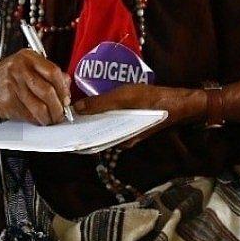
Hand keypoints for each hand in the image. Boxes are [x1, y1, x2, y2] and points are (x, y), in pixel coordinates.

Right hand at [0, 50, 71, 125]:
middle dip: (59, 106)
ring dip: (50, 117)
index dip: (63, 88)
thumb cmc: (2, 77)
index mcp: (26, 57)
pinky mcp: (9, 103)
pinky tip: (39, 118)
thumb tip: (66, 84)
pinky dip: (38, 120)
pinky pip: (30, 116)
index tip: (66, 97)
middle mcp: (19, 69)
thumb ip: (45, 72)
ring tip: (52, 118)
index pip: (53, 72)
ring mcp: (13, 87)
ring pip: (40, 107)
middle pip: (48, 91)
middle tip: (62, 111)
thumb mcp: (24, 66)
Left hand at [74, 84, 203, 144]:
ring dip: (90, 120)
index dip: (76, 136)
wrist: (178, 101)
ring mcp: (125, 132)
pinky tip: (91, 105)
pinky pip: (110, 121)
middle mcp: (121, 140)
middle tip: (64, 117)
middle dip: (81, 126)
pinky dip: (101, 115)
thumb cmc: (152, 100)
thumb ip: (100, 104)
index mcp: (119, 140)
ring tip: (73, 110)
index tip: (61, 128)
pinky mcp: (129, 124)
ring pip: (102, 127)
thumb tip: (77, 109)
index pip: (92, 142)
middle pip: (95, 135)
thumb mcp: (123, 98)